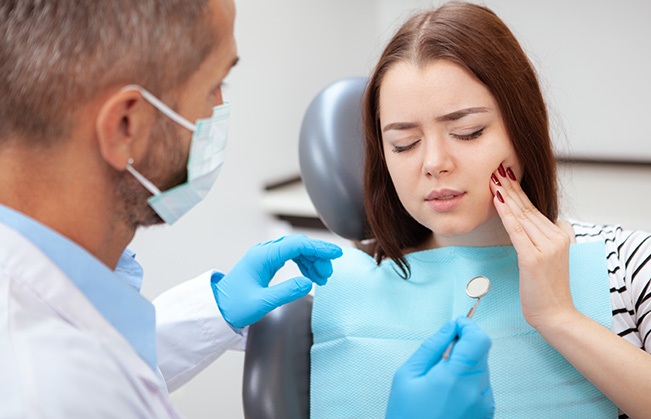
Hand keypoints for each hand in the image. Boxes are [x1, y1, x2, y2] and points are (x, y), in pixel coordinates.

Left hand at [213, 234, 342, 328]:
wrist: (217, 310)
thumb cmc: (235, 306)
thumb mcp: (262, 303)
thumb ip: (286, 292)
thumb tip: (308, 283)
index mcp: (263, 257)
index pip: (297, 245)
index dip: (319, 248)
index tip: (336, 254)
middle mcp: (264, 252)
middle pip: (298, 245)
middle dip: (317, 256)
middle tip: (328, 275)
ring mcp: (265, 256)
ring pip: (296, 250)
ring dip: (312, 261)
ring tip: (322, 278)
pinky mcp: (266, 263)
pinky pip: (290, 257)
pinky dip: (303, 264)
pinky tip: (310, 276)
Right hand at [386, 317, 493, 418]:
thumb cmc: (407, 417)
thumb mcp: (407, 376)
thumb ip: (431, 347)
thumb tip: (449, 328)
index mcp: (456, 378)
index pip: (479, 339)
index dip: (468, 326)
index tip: (456, 325)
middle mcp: (477, 391)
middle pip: (481, 352)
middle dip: (464, 346)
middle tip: (440, 356)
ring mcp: (484, 404)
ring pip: (482, 369)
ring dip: (465, 365)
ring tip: (439, 382)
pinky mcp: (486, 414)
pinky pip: (481, 386)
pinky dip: (468, 382)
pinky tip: (447, 394)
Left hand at [490, 164, 574, 329]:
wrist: (556, 315)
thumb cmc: (547, 290)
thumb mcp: (548, 258)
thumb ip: (541, 239)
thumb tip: (527, 223)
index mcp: (561, 234)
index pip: (534, 208)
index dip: (517, 191)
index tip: (504, 176)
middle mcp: (556, 237)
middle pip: (527, 208)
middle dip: (510, 187)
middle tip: (496, 169)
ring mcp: (547, 247)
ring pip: (521, 216)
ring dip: (505, 196)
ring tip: (493, 180)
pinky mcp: (534, 258)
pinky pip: (517, 232)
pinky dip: (506, 215)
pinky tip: (498, 201)